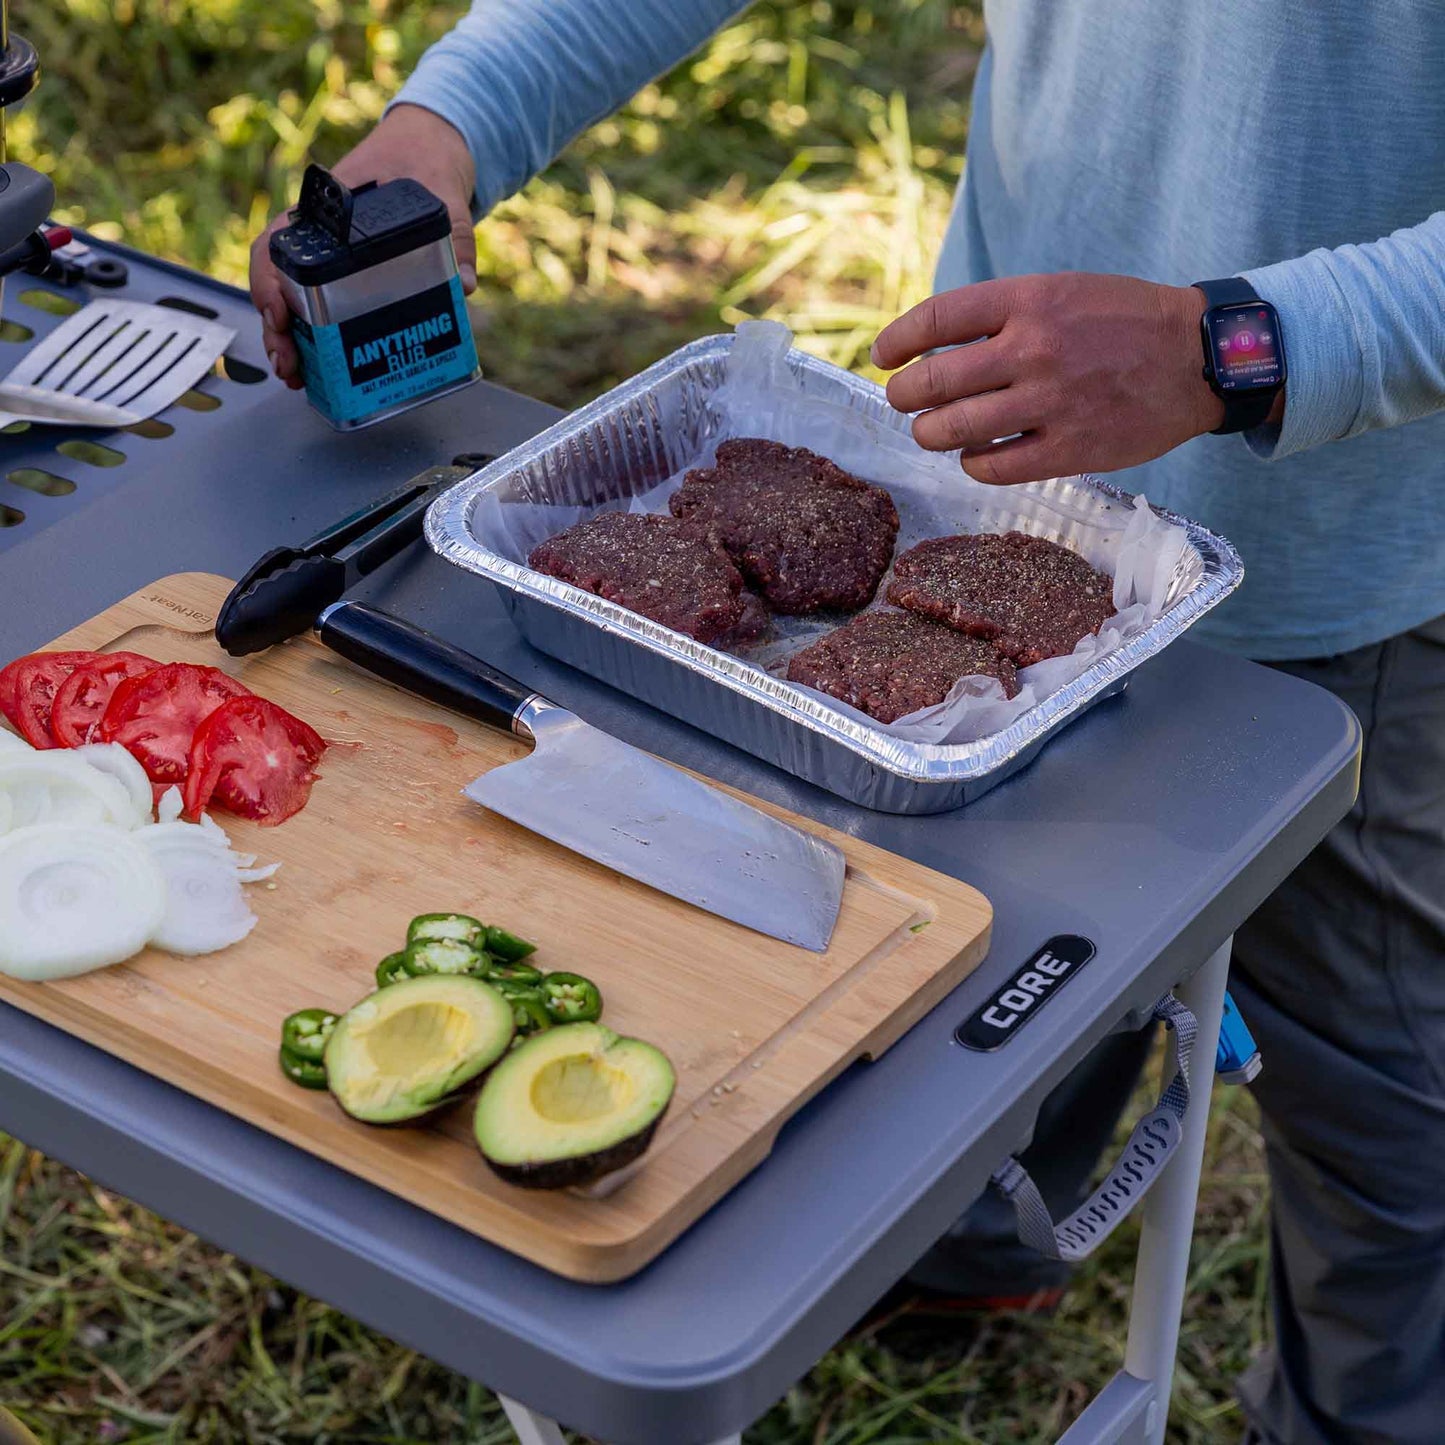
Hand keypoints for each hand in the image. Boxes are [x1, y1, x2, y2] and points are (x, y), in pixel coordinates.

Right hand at [249, 104, 478, 388]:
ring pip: (290, 299)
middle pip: (276, 282)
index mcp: (327, 211)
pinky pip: (314, 305)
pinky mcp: (342, 274)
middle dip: (276, 327)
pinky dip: (310, 336)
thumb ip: (456, 237)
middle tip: (288, 363)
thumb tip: (463, 284)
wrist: (427, 153)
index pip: (277, 244)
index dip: (269, 281)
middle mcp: (316, 235)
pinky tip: (315, 366)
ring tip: (295, 375)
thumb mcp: (444, 197)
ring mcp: (326, 256)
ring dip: (288, 339)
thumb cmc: (425, 166)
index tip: (279, 313)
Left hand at [872, 273, 1229, 483]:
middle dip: (904, 396)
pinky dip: (972, 464)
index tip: (883, 357)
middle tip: (903, 401)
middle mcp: (1035, 349)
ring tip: (933, 431)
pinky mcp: (1069, 449)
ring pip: (954, 429)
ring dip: (930, 434)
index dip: (898, 341)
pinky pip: (992, 467)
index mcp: (1030, 299)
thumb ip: (1002, 316)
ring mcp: (1051, 402)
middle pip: (932, 382)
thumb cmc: (1122, 321)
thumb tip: (932, 347)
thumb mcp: (1062, 292)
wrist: (1198, 357)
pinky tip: (976, 456)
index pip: (937, 319)